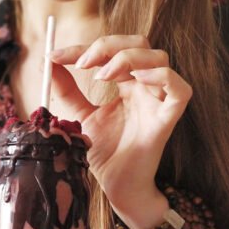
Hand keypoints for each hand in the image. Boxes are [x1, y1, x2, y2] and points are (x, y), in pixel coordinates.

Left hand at [49, 35, 191, 228]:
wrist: (116, 185)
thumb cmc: (104, 153)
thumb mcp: (79, 115)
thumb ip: (67, 90)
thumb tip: (48, 64)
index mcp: (125, 84)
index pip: (110, 51)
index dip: (83, 48)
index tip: (55, 56)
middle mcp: (145, 87)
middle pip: (139, 44)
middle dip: (108, 45)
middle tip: (82, 63)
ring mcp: (158, 100)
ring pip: (159, 58)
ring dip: (128, 58)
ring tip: (101, 76)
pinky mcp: (168, 118)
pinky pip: (180, 89)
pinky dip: (162, 76)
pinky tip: (136, 79)